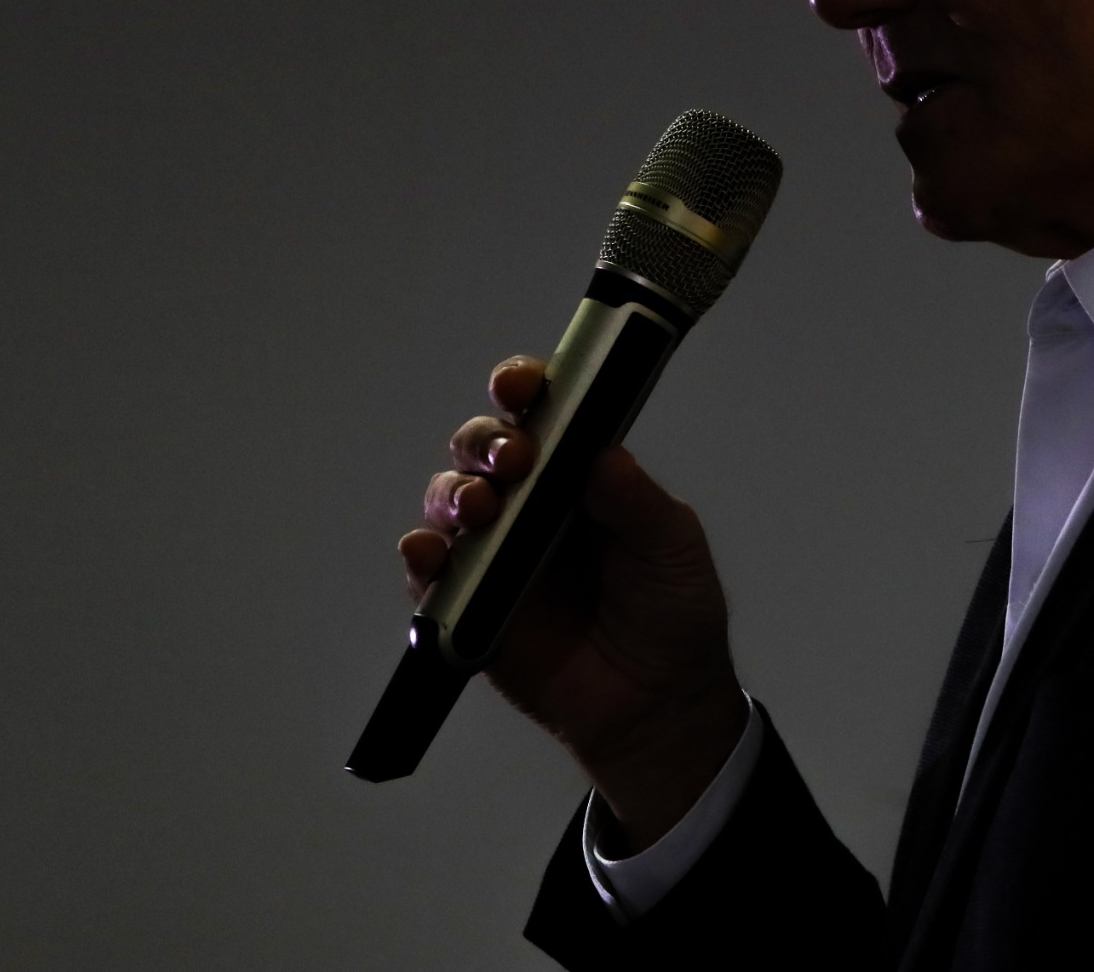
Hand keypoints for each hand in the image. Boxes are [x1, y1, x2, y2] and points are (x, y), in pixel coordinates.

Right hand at [400, 356, 748, 850]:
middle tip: (511, 461)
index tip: (522, 387)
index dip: (522, 388)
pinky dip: (421, 558)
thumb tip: (599, 452)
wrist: (657, 706)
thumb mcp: (672, 546)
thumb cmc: (672, 612)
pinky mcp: (468, 606)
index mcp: (578, 473)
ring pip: (448, 499)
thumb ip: (635, 501)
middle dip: (485, 441)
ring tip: (479, 509)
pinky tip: (431, 554)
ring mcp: (494, 553)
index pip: (539, 412)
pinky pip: (429, 573)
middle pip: (481, 448)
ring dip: (453, 492)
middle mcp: (528, 502)